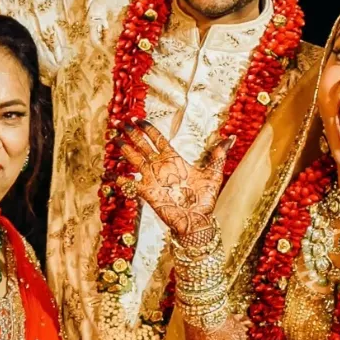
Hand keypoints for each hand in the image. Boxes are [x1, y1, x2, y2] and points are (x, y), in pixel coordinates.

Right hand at [118, 120, 234, 237]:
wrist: (198, 220)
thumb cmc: (205, 199)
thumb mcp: (213, 174)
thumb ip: (218, 155)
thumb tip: (229, 138)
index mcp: (174, 160)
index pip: (158, 140)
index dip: (148, 129)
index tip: (138, 119)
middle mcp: (161, 167)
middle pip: (143, 146)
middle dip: (132, 134)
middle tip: (122, 123)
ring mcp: (153, 179)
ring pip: (134, 160)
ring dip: (125, 150)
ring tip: (115, 139)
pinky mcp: (147, 192)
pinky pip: (130, 184)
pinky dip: (120, 178)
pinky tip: (110, 172)